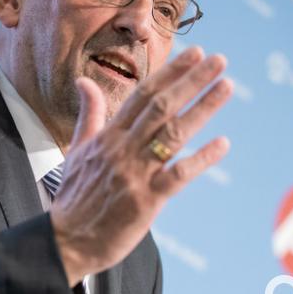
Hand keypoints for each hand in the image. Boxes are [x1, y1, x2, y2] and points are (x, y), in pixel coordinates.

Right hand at [50, 47, 232, 285]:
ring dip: (202, 108)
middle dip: (192, 81)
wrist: (66, 240)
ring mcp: (135, 174)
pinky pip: (178, 175)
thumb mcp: (78, 148)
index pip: (143, 95)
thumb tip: (84, 81)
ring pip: (172, 134)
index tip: (194, 53)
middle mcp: (123, 149)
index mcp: (109, 136)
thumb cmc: (75, 196)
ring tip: (226, 87)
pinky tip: (223, 143)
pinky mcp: (146, 201)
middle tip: (219, 60)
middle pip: (161, 106)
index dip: (170, 73)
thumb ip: (90, 114)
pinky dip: (201, 158)